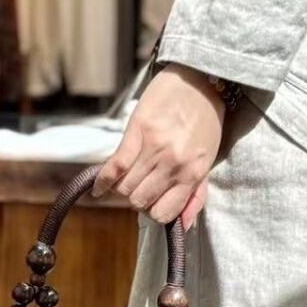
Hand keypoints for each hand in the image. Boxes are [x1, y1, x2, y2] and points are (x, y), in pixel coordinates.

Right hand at [91, 64, 225, 230]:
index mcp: (192, 174)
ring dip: (122, 188)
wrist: (199, 80)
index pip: (162, 213)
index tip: (151, 202)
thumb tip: (184, 226)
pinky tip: (99, 187)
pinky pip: (115, 165)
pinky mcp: (137, 132)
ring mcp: (154, 148)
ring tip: (127, 179)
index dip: (153, 212)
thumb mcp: (207, 162)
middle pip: (140, 200)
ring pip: (125, 187)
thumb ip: (196, 195)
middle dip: (136, 199)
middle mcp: (173, 164)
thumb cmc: (205, 122)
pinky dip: (104, 180)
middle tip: (139, 188)